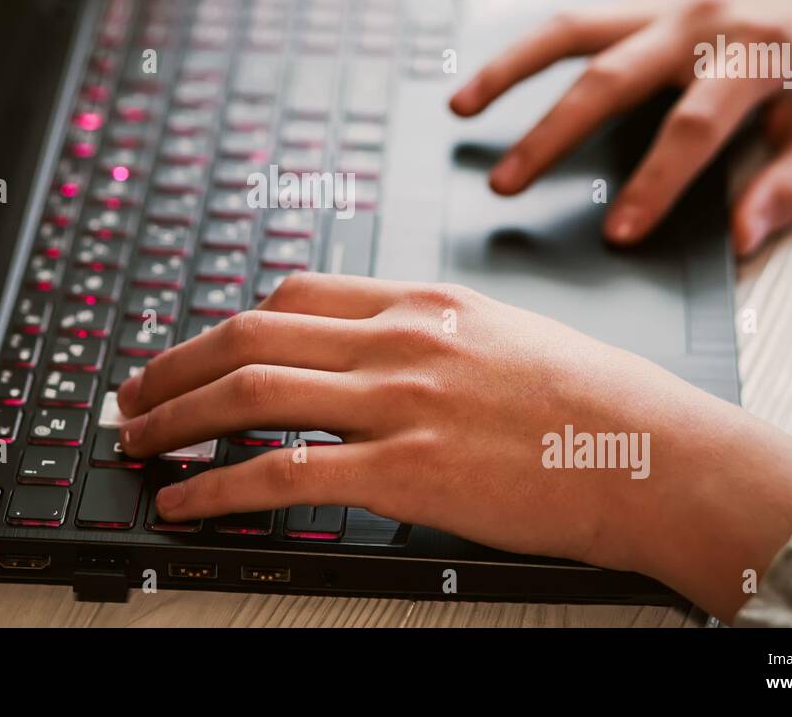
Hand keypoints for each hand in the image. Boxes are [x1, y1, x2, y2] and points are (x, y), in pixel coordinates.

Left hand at [118, 273, 791, 618]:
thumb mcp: (504, 335)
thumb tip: (367, 354)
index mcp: (424, 302)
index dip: (228, 321)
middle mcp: (400, 339)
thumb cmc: (594, 400)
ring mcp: (399, 401)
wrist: (657, 452)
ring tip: (136, 442)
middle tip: (133, 393)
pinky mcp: (405, 471)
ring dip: (176, 417)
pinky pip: (283, 471)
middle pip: (252, 332)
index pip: (296, 291)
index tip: (196, 347)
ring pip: (251, 392)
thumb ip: (428, 336)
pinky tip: (186, 499)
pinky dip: (218, 484)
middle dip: (174, 364)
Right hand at [449, 0, 791, 254]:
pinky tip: (489, 82)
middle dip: (552, 134)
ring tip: (462, 108)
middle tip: (506, 183)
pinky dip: (527, 51)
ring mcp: (666, 8)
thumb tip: (741, 238)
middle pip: (610, 77)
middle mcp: (701, 24)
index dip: (653, 184)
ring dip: (511, 69)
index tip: (617, 234)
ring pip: (572, 31)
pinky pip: (574, 24)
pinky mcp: (645, 8)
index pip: (692, 128)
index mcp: (754, 57)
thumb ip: (789, 187)